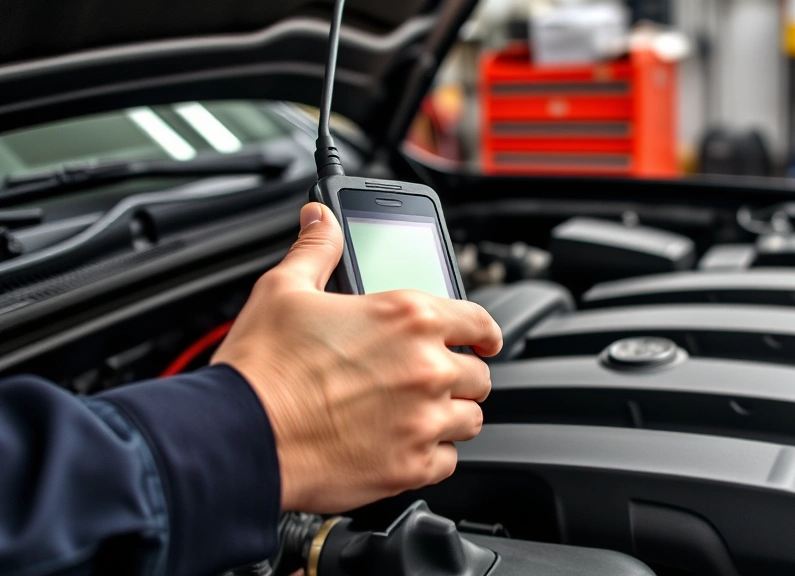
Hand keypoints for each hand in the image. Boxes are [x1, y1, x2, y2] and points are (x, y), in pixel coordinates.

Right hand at [212, 202, 501, 512]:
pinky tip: (403, 446)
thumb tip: (321, 220)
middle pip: (479, 375)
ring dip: (450, 416)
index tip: (483, 340)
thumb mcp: (285, 289)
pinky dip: (431, 456)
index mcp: (409, 317)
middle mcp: (427, 368)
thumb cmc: (262, 368)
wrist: (239, 436)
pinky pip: (448, 461)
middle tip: (429, 381)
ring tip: (417, 414)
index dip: (483, 331)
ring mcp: (424, 420)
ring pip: (470, 420)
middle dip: (459, 376)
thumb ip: (317, 249)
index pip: (479, 321)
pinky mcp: (411, 467)